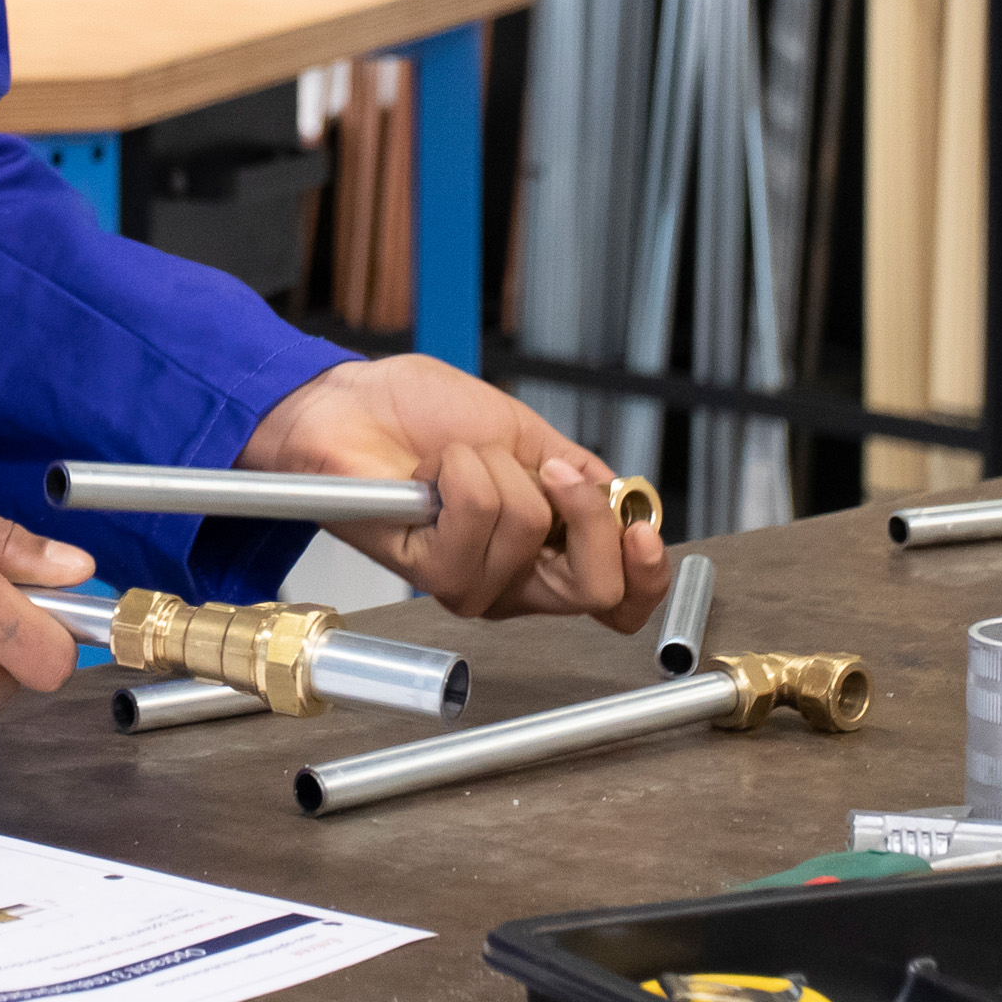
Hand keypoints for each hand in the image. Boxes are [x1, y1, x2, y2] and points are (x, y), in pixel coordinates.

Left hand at [240, 356, 668, 633]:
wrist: (354, 402)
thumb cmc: (423, 414)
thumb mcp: (527, 436)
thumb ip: (582, 477)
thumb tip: (628, 502)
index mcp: (548, 551)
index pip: (619, 599)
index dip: (647, 576)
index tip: (642, 529)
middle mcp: (514, 579)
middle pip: (594, 589)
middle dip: (586, 515)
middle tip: (552, 471)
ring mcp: (472, 581)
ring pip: (531, 533)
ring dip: (496, 469)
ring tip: (458, 460)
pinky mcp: (429, 571)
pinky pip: (478, 519)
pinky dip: (462, 473)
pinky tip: (436, 472)